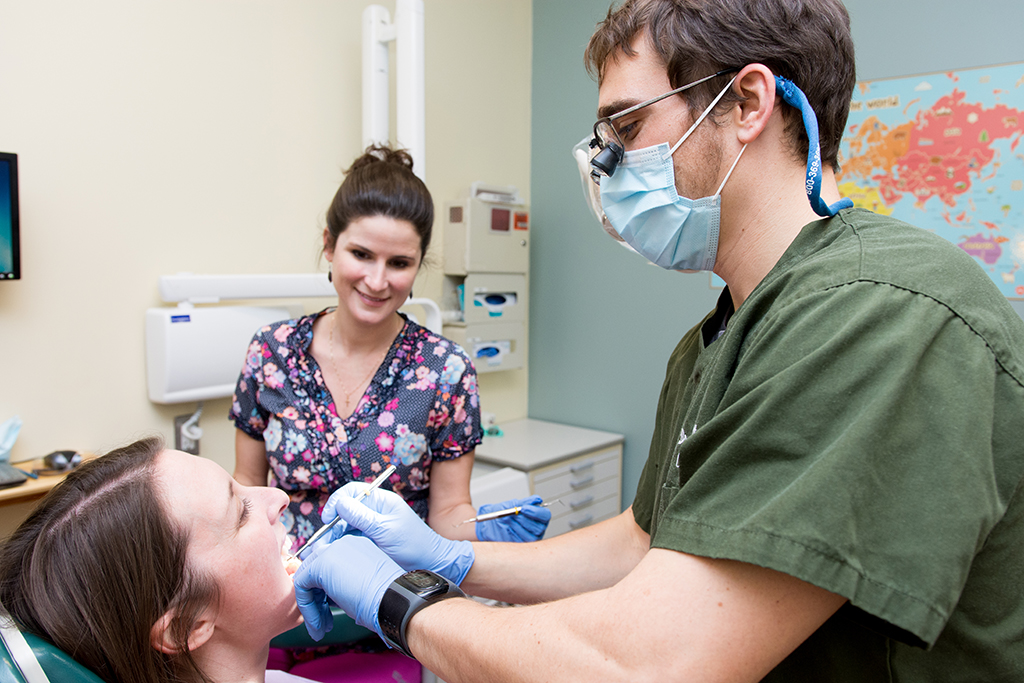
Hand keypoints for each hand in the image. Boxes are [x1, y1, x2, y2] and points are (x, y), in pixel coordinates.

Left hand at [293, 534, 403, 639]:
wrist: (393, 599)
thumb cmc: (384, 599)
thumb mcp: (362, 585)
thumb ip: (341, 583)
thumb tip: (322, 596)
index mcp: (355, 546)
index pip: (328, 564)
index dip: (324, 591)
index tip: (329, 610)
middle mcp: (342, 544)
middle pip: (314, 570)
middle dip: (315, 599)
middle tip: (323, 621)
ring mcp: (331, 551)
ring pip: (306, 578)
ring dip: (311, 607)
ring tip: (321, 628)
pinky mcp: (321, 564)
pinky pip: (301, 586)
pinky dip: (307, 608)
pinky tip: (318, 624)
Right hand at [320, 482, 474, 583]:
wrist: (429, 564)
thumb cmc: (414, 545)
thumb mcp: (386, 530)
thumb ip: (362, 517)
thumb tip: (340, 503)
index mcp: (381, 501)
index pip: (352, 491)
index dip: (336, 502)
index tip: (328, 518)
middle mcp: (374, 511)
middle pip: (345, 509)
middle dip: (333, 522)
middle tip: (325, 539)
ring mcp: (371, 526)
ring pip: (345, 525)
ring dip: (335, 535)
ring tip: (327, 549)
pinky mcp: (369, 540)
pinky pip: (350, 538)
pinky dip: (341, 544)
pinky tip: (335, 554)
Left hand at [476, 496, 551, 541]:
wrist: (489, 524)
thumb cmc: (502, 514)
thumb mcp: (512, 504)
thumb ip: (525, 502)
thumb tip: (537, 500)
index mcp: (538, 517)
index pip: (545, 515)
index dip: (536, 512)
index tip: (524, 508)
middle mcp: (537, 529)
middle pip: (539, 527)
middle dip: (524, 519)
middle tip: (513, 514)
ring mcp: (530, 539)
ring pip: (530, 535)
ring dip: (516, 525)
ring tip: (507, 518)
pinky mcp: (522, 546)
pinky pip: (521, 541)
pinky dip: (512, 533)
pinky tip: (507, 528)